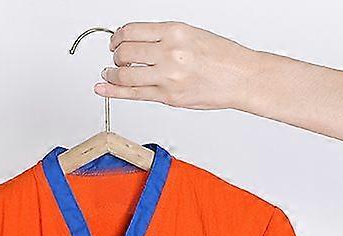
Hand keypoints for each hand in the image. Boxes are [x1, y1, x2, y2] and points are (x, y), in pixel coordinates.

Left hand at [95, 22, 255, 109]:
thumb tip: (139, 44)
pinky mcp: (168, 98)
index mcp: (173, 32)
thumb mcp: (190, 34)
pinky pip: (134, 94)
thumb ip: (164, 39)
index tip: (115, 41)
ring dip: (113, 74)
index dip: (117, 37)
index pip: (131, 30)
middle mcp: (169, 53)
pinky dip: (113, 91)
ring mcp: (167, 77)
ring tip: (111, 74)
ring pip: (125, 75)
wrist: (240, 78)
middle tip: (116, 59)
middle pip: (124, 52)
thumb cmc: (221, 57)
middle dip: (116, 56)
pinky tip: (102, 88)